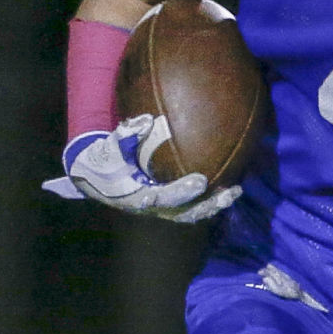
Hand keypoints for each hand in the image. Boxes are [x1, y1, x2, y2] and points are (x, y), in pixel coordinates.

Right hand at [42, 115, 241, 223]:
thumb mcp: (109, 148)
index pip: (161, 198)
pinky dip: (209, 200)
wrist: (97, 178)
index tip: (201, 181)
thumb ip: (125, 136)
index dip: (182, 192)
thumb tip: (146, 120)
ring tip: (235, 191)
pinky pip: (192, 207)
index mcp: (135, 196)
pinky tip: (228, 186)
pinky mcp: (168, 206)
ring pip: (191, 213)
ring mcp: (161, 210)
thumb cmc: (104, 160)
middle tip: (228, 192)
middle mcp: (151, 208)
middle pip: (183, 213)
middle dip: (207, 204)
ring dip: (214, 205)